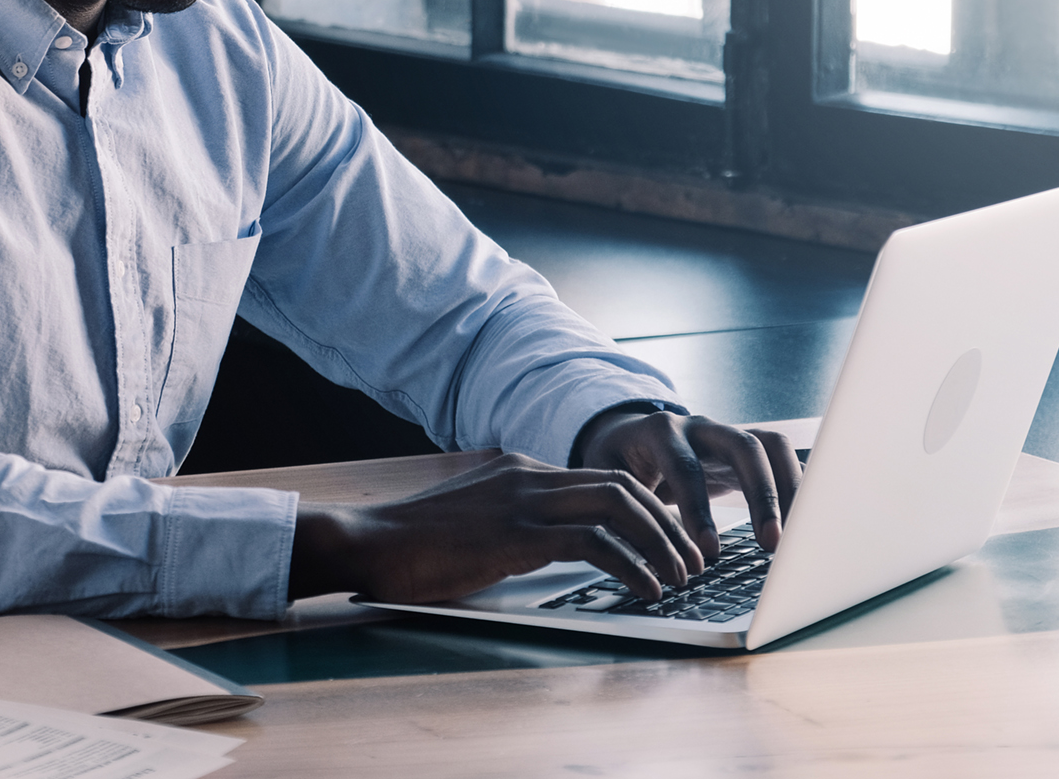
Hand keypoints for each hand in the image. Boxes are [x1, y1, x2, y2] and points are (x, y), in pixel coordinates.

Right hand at [288, 452, 705, 603]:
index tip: (668, 540)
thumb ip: (512, 525)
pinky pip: (594, 544)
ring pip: (619, 507)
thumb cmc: (409, 545)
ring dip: (660, 543)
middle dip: (667, 522)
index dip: (645, 508)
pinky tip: (646, 588)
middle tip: (692, 559)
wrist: (366, 542)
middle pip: (622, 485)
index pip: (599, 479)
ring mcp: (522, 502)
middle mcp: (527, 476)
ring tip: (681, 576)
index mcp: (518, 470)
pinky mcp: (516, 536)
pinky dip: (631, 565)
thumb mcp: (472, 523)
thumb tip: (552, 551)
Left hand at [575, 409, 801, 557]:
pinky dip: (798, 487)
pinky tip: (805, 522)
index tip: (709, 550)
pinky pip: (783, 459)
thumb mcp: (605, 475)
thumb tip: (625, 547)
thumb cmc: (617, 462)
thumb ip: (617, 501)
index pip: (686, 467)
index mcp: (660, 432)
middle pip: (744, 447)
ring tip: (795, 537)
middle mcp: (701, 427)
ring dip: (790, 491)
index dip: (699, 509)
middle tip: (769, 543)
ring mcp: (729, 433)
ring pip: (773, 448)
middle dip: (761, 495)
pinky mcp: (749, 447)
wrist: (630, 435)